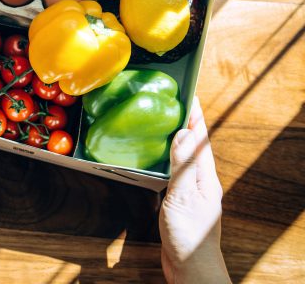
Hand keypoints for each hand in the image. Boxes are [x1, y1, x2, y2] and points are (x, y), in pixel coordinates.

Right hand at [159, 98, 229, 282]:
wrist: (190, 268)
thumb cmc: (189, 235)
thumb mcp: (183, 196)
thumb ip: (183, 165)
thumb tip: (183, 133)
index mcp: (205, 177)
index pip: (201, 139)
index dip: (195, 117)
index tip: (189, 96)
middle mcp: (201, 182)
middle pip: (194, 147)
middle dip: (186, 124)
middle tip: (173, 104)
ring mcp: (191, 193)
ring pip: (184, 160)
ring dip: (176, 141)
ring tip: (163, 125)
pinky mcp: (180, 203)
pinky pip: (174, 174)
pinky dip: (167, 161)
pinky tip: (157, 162)